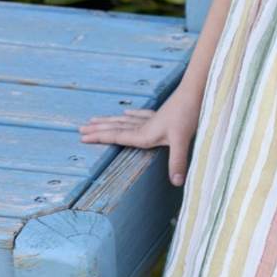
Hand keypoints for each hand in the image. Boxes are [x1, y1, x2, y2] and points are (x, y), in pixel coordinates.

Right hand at [77, 85, 203, 187]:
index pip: (117, 136)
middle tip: (80, 129)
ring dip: (109, 121)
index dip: (99, 137)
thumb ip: (177, 161)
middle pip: (116, 127)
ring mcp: (152, 119)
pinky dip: (131, 114)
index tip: (82, 137)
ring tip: (95, 120)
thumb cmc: (188, 115)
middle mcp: (144, 126)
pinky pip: (141, 115)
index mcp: (144, 134)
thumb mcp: (182, 140)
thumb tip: (177, 183)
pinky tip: (127, 111)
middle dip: (98, 129)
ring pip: (125, 120)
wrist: (196, 93)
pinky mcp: (162, 114)